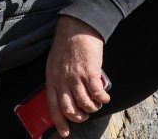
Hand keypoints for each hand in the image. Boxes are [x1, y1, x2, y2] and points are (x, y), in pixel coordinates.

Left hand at [45, 16, 109, 137]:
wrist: (77, 28)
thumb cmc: (66, 44)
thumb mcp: (54, 63)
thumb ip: (58, 79)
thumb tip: (65, 94)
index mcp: (52, 78)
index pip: (53, 106)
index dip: (60, 122)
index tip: (65, 132)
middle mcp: (63, 80)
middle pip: (69, 109)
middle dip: (79, 117)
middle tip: (85, 115)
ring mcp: (76, 77)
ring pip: (84, 103)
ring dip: (92, 107)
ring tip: (96, 104)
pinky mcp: (90, 73)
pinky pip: (97, 94)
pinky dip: (102, 98)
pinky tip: (105, 97)